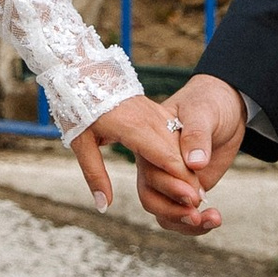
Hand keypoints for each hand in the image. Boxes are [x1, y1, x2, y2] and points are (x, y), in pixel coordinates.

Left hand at [69, 94, 220, 232]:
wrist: (83, 70)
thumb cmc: (78, 106)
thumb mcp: (80, 142)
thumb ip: (94, 175)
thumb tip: (103, 206)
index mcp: (131, 125)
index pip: (163, 155)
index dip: (179, 178)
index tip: (192, 199)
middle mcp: (148, 117)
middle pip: (176, 151)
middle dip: (189, 177)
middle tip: (200, 202)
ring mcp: (154, 111)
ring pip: (178, 141)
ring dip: (188, 165)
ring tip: (196, 190)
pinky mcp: (155, 110)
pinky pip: (174, 132)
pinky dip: (182, 152)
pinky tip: (187, 167)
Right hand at [132, 76, 245, 229]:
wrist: (224, 107)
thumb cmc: (208, 103)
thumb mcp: (203, 112)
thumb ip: (197, 134)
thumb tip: (195, 163)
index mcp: (151, 143)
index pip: (152, 171)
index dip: (171, 185)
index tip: (195, 192)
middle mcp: (155, 164)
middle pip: (151, 196)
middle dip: (174, 209)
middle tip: (199, 211)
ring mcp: (169, 179)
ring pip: (163, 212)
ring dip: (184, 222)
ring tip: (212, 220)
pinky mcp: (185, 190)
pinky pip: (180, 214)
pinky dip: (195, 224)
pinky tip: (214, 220)